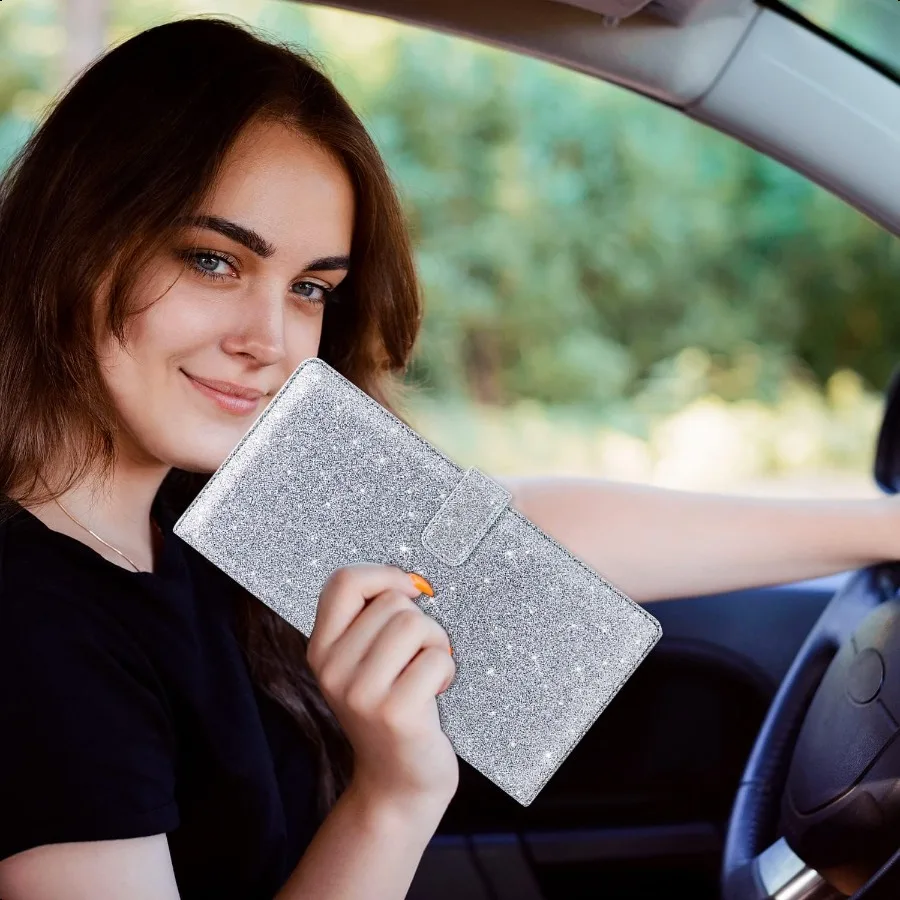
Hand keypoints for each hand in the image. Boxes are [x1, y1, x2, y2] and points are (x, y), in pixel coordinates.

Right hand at [306, 563, 458, 813]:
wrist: (396, 783)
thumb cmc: (389, 712)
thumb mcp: (363, 663)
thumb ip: (372, 619)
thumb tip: (411, 581)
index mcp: (321, 649)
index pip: (343, 582)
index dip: (383, 576)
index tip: (407, 593)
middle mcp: (333, 669)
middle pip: (392, 602)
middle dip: (419, 622)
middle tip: (416, 657)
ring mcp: (361, 692)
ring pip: (415, 625)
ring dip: (436, 645)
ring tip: (426, 673)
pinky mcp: (395, 712)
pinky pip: (437, 658)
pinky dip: (447, 671)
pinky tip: (435, 694)